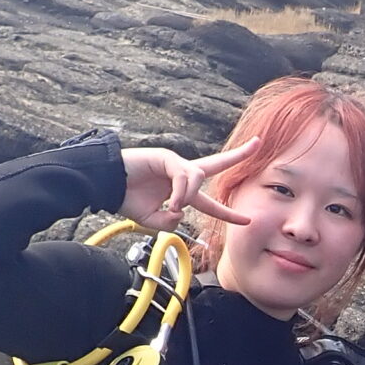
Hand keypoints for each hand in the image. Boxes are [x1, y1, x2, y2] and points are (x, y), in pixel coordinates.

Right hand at [118, 137, 257, 229]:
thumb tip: (183, 211)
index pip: (209, 202)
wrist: (106, 186)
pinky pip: (183, 175)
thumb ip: (171, 222)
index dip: (227, 212)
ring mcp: (174, 163)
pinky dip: (180, 190)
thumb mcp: (153, 220)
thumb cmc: (126, 200)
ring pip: (197, 177)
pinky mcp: (166, 157)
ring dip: (188, 196)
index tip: (247, 219)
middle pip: (216, 164)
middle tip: (259, 143)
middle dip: (239, 155)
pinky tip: (171, 200)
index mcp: (180, 191)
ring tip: (172, 206)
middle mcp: (181, 174)